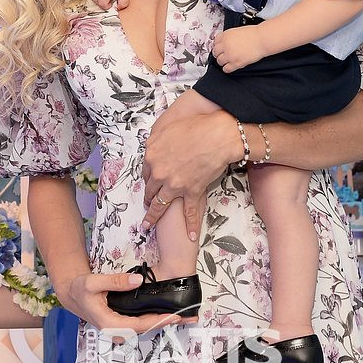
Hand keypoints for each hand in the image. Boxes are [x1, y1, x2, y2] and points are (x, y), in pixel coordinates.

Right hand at [55, 270, 187, 335]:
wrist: (73, 294)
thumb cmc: (81, 289)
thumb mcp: (94, 282)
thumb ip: (116, 281)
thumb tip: (138, 280)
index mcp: (110, 324)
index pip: (139, 325)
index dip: (159, 320)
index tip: (175, 316)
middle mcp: (116, 331)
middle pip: (147, 328)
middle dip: (168, 323)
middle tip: (189, 318)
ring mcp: (120, 328)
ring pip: (146, 327)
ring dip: (164, 322)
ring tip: (184, 317)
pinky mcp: (123, 323)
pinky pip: (142, 323)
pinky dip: (156, 319)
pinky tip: (167, 314)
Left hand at [142, 109, 237, 237]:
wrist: (217, 135)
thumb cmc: (196, 126)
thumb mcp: (167, 127)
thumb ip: (157, 138)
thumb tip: (153, 145)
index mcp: (152, 155)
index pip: (145, 171)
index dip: (147, 178)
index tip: (147, 182)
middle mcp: (160, 172)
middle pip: (149, 189)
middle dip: (147, 198)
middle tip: (145, 204)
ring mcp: (175, 184)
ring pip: (160, 205)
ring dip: (153, 217)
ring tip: (148, 225)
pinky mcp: (191, 192)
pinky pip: (189, 213)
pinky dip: (190, 225)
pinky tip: (189, 236)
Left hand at [211, 25, 265, 71]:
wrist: (262, 39)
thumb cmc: (254, 34)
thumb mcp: (237, 31)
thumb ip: (229, 37)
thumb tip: (225, 42)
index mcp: (226, 35)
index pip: (215, 42)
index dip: (218, 46)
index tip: (219, 48)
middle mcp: (226, 45)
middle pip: (215, 52)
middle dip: (219, 54)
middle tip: (222, 55)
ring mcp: (230, 55)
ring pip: (219, 61)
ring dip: (223, 62)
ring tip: (227, 61)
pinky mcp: (236, 63)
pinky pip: (226, 69)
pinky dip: (227, 68)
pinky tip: (230, 67)